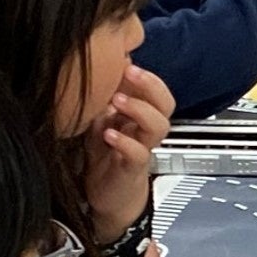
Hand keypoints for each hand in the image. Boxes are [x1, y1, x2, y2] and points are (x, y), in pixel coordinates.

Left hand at [84, 67, 175, 241]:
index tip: (125, 59)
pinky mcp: (132, 168)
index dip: (145, 75)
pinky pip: (139, 153)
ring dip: (139, 109)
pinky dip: (125, 142)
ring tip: (118, 100)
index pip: (154, 89)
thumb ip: (99, 100)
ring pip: (158, 126)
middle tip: (130, 71)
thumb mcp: (98, 121)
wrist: (107, 196)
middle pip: (165, 103)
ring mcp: (141, 148)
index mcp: (139, 115)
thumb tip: (91, 68)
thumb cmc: (105, 157)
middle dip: (150, 85)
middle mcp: (145, 130)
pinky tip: (109, 134)